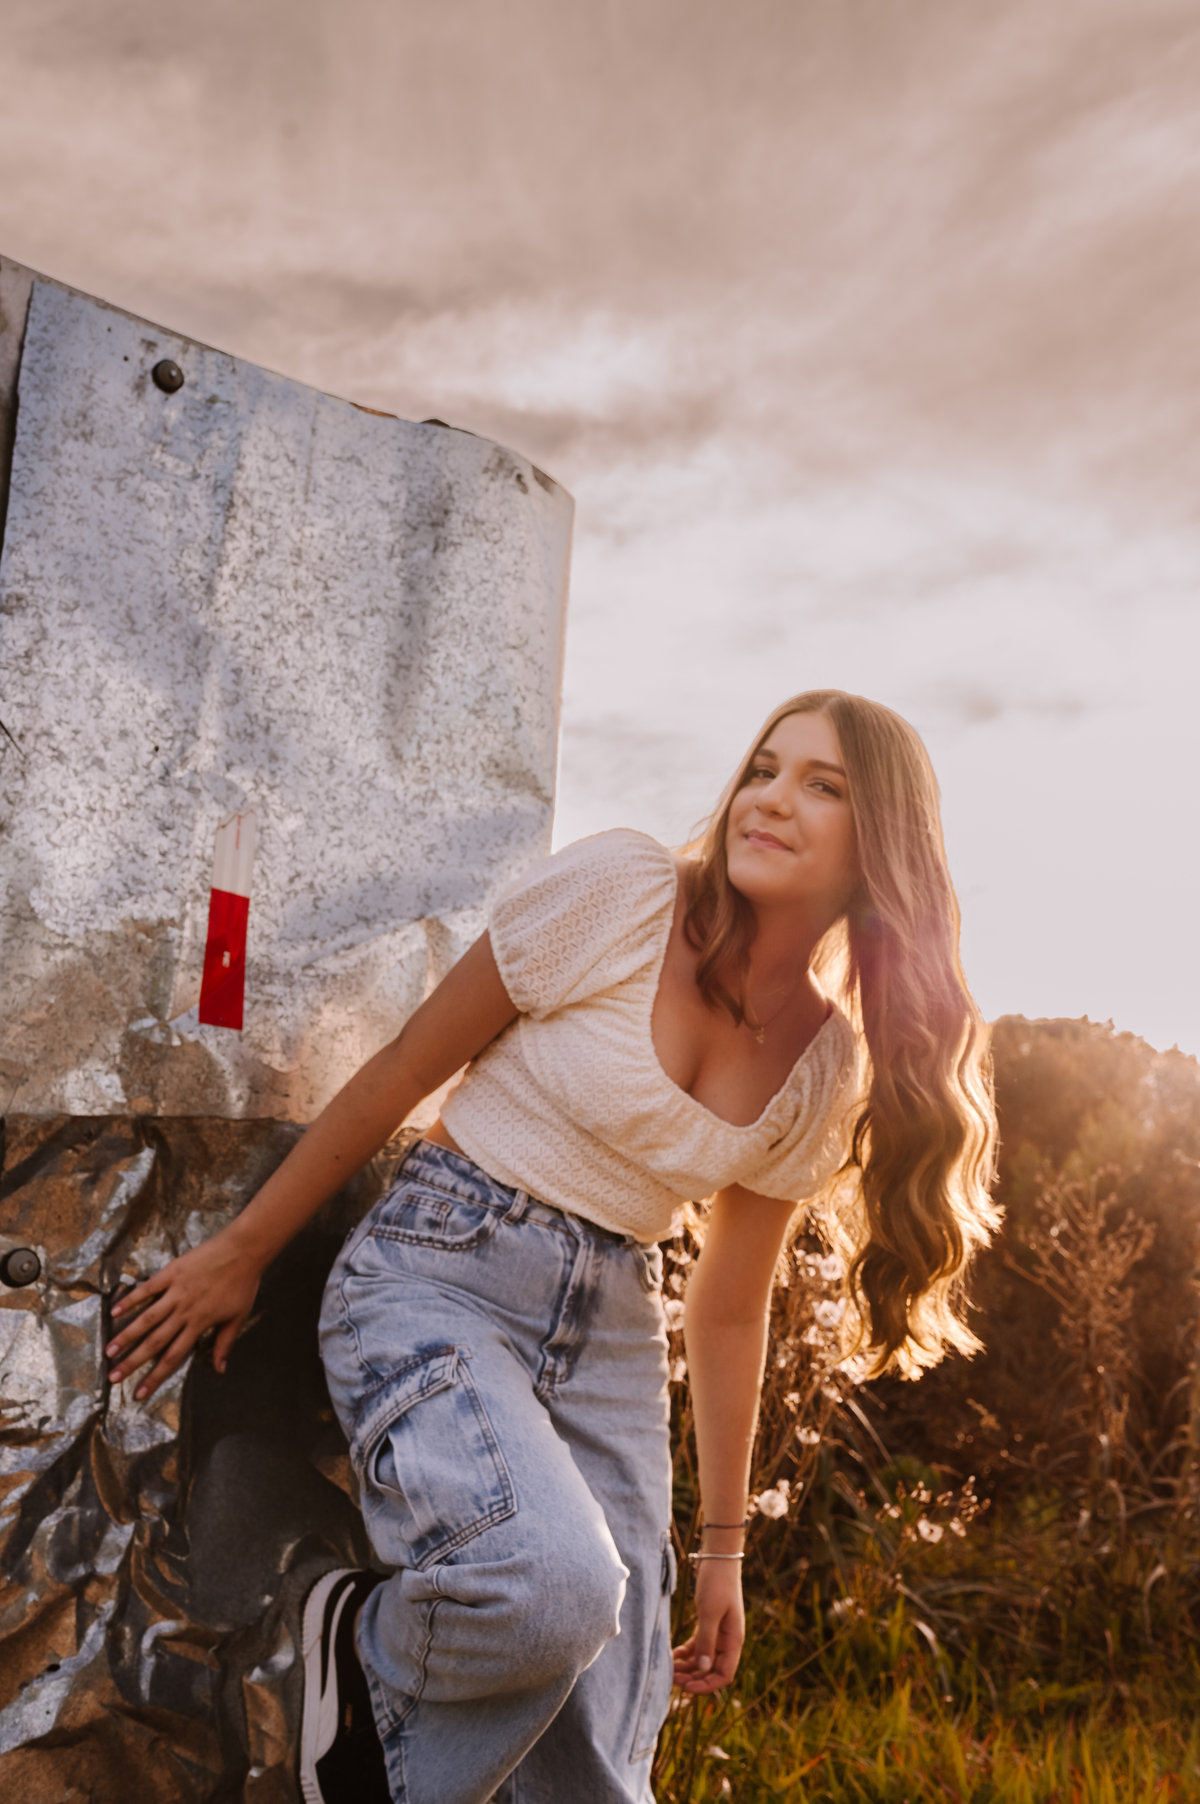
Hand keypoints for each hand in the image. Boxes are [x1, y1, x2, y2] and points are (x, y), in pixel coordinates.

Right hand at [106, 1228, 262, 1400]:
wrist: (244, 1250)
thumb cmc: (243, 1284)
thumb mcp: (238, 1317)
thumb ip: (224, 1344)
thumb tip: (219, 1370)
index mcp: (199, 1324)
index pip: (173, 1357)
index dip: (156, 1377)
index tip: (139, 1393)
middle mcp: (183, 1312)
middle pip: (154, 1342)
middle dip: (133, 1362)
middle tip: (112, 1377)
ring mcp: (175, 1292)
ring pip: (147, 1318)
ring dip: (127, 1335)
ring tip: (109, 1350)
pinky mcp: (171, 1273)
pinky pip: (147, 1289)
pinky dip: (131, 1300)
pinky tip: (115, 1311)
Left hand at [672, 1558, 744, 1693]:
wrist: (718, 1557)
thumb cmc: (716, 1583)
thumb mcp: (710, 1611)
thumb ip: (706, 1641)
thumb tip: (703, 1669)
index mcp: (734, 1640)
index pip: (724, 1675)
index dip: (707, 1685)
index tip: (686, 1687)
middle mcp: (728, 1640)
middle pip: (712, 1670)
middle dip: (694, 1678)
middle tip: (672, 1679)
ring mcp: (719, 1632)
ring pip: (704, 1659)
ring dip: (689, 1667)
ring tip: (670, 1669)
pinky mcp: (709, 1623)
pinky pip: (699, 1645)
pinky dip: (687, 1652)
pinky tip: (674, 1654)